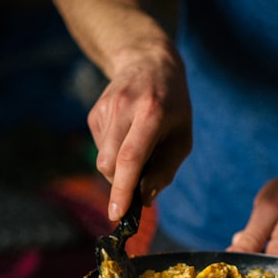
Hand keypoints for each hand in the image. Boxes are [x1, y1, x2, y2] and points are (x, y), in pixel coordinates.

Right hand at [88, 42, 192, 220]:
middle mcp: (123, 109)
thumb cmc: (173, 105)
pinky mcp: (94, 113)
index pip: (130, 157)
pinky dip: (114, 153)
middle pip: (110, 163)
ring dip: (120, 169)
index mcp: (151, 113)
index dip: (122, 189)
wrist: (148, 63)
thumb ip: (166, 170)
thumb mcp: (182, 136)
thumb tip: (144, 200)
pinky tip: (127, 135)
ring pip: (103, 159)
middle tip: (140, 183)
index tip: (116, 214)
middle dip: (122, 184)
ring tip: (140, 148)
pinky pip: (100, 148)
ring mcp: (105, 109)